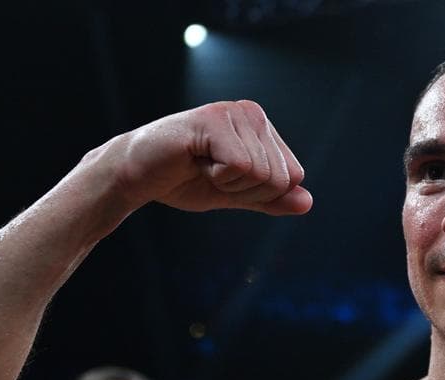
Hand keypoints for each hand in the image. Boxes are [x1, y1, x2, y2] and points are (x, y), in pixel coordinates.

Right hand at [115, 100, 311, 215]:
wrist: (136, 176)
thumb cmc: (184, 180)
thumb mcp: (236, 194)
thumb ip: (271, 199)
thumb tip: (307, 202)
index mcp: (263, 128)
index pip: (293, 176)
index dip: (260, 192)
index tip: (227, 178)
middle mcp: (253, 113)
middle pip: (280, 178)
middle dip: (244, 189)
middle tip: (211, 172)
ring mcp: (233, 112)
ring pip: (261, 173)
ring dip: (226, 182)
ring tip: (201, 165)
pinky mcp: (213, 120)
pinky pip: (239, 166)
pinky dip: (216, 176)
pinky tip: (194, 160)